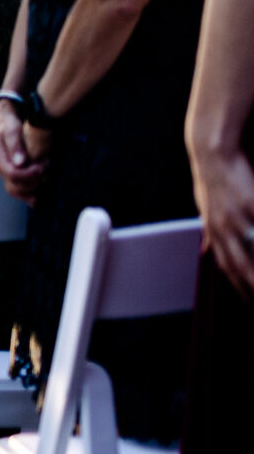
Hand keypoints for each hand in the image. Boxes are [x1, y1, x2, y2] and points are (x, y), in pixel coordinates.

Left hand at [190, 147, 253, 300]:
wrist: (212, 152)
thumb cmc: (212, 180)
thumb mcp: (205, 208)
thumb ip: (210, 232)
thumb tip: (206, 250)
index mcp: (213, 230)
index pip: (226, 265)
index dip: (238, 285)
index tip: (250, 301)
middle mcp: (223, 227)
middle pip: (240, 265)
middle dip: (252, 286)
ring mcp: (237, 216)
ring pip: (253, 250)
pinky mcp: (250, 203)